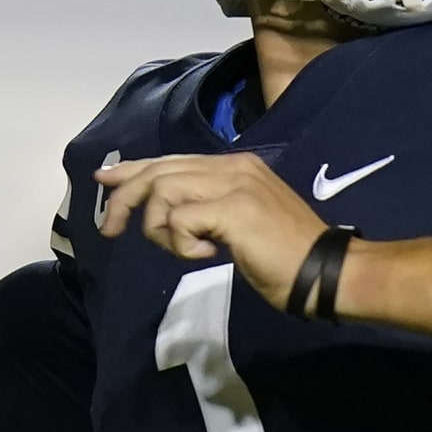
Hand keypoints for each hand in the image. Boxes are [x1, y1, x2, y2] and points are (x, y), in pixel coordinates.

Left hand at [95, 153, 327, 310]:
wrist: (325, 271)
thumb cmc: (284, 255)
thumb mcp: (239, 222)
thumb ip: (207, 209)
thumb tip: (169, 213)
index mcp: (235, 166)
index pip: (172, 160)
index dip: (134, 168)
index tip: (105, 179)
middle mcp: (233, 166)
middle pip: (160, 171)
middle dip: (126, 198)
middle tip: (111, 229)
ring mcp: (235, 185)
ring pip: (164, 191)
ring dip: (159, 228)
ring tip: (181, 250)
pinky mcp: (234, 210)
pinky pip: (181, 220)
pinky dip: (182, 243)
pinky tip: (207, 255)